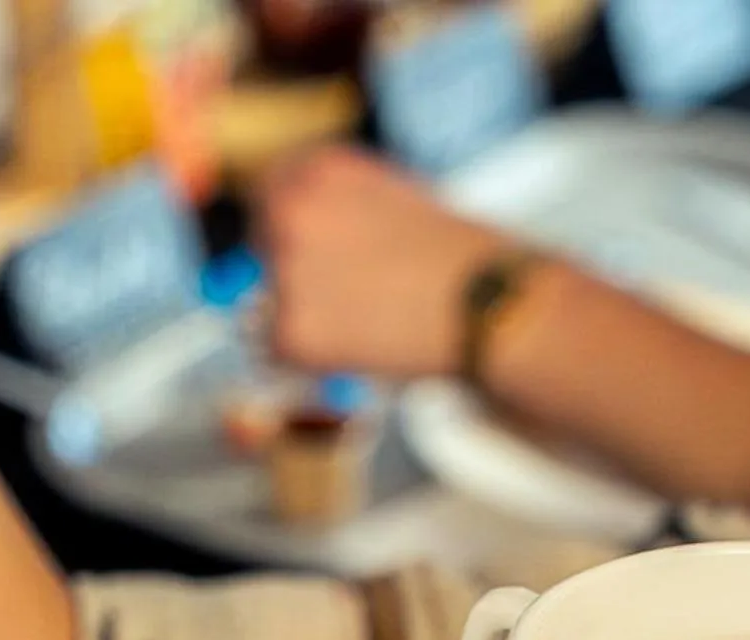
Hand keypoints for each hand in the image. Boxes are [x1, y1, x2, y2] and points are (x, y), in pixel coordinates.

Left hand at [258, 145, 511, 376]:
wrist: (490, 303)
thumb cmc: (457, 257)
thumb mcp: (393, 199)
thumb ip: (336, 210)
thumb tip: (282, 242)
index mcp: (319, 170)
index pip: (270, 191)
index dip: (287, 225)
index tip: (310, 249)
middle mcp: (291, 212)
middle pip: (259, 246)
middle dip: (289, 272)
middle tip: (347, 296)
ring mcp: (285, 272)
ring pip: (263, 305)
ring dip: (301, 319)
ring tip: (370, 322)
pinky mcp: (289, 331)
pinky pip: (278, 352)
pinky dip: (312, 360)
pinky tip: (363, 348)